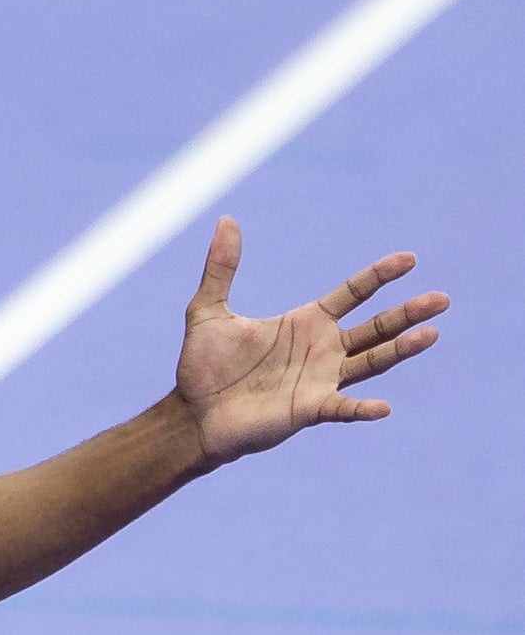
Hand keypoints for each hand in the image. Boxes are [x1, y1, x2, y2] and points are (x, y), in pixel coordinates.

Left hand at [174, 216, 445, 465]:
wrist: (192, 414)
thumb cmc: (203, 366)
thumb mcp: (208, 311)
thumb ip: (221, 268)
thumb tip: (226, 220)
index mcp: (307, 322)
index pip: (353, 293)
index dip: (379, 276)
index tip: (408, 259)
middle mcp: (323, 349)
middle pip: (376, 327)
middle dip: (407, 313)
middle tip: (441, 299)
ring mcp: (321, 380)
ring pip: (372, 361)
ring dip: (401, 349)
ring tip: (431, 333)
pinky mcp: (309, 410)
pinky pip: (343, 408)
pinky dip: (362, 408)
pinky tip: (383, 407)